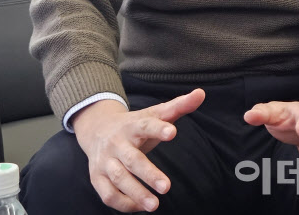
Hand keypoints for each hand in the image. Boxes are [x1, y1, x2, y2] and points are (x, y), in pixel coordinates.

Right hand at [72, 88, 204, 211]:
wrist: (98, 129)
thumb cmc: (135, 125)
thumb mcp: (154, 114)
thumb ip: (178, 106)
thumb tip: (201, 94)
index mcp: (133, 125)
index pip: (146, 125)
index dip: (159, 128)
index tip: (173, 133)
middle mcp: (117, 143)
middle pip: (132, 159)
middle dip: (149, 173)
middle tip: (166, 187)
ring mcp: (105, 161)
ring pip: (119, 179)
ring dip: (136, 193)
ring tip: (155, 204)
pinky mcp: (97, 178)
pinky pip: (108, 194)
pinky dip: (123, 203)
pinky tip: (141, 206)